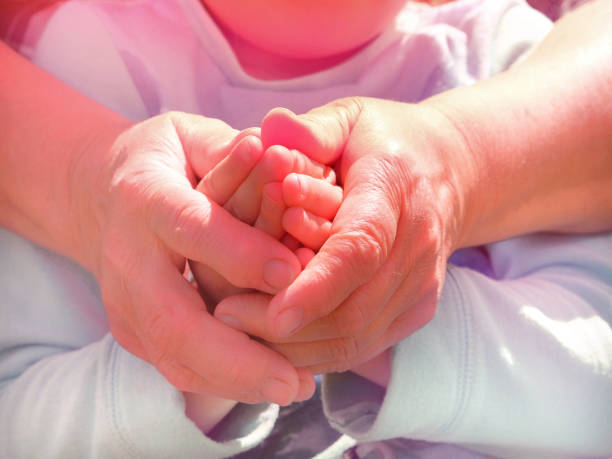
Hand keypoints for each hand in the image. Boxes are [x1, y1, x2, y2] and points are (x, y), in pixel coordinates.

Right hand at [76, 111, 312, 404]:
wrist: (102, 195)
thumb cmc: (162, 160)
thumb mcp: (190, 135)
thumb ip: (229, 149)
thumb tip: (277, 158)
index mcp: (145, 198)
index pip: (191, 228)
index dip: (239, 252)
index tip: (293, 274)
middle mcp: (128, 257)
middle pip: (173, 319)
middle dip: (235, 356)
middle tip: (294, 380)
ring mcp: (124, 301)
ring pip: (174, 356)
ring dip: (236, 381)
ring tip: (294, 387)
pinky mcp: (131, 328)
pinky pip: (176, 365)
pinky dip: (223, 381)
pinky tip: (268, 382)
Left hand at [215, 97, 473, 372]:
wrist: (448, 172)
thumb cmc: (385, 143)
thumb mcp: (349, 119)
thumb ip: (311, 130)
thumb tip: (269, 128)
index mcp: (396, 190)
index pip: (359, 248)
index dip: (317, 286)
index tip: (272, 313)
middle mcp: (418, 245)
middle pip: (355, 307)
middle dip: (288, 325)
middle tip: (226, 315)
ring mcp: (423, 283)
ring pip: (358, 337)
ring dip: (297, 344)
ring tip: (242, 329)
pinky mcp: (418, 308)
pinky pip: (365, 345)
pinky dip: (319, 350)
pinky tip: (279, 340)